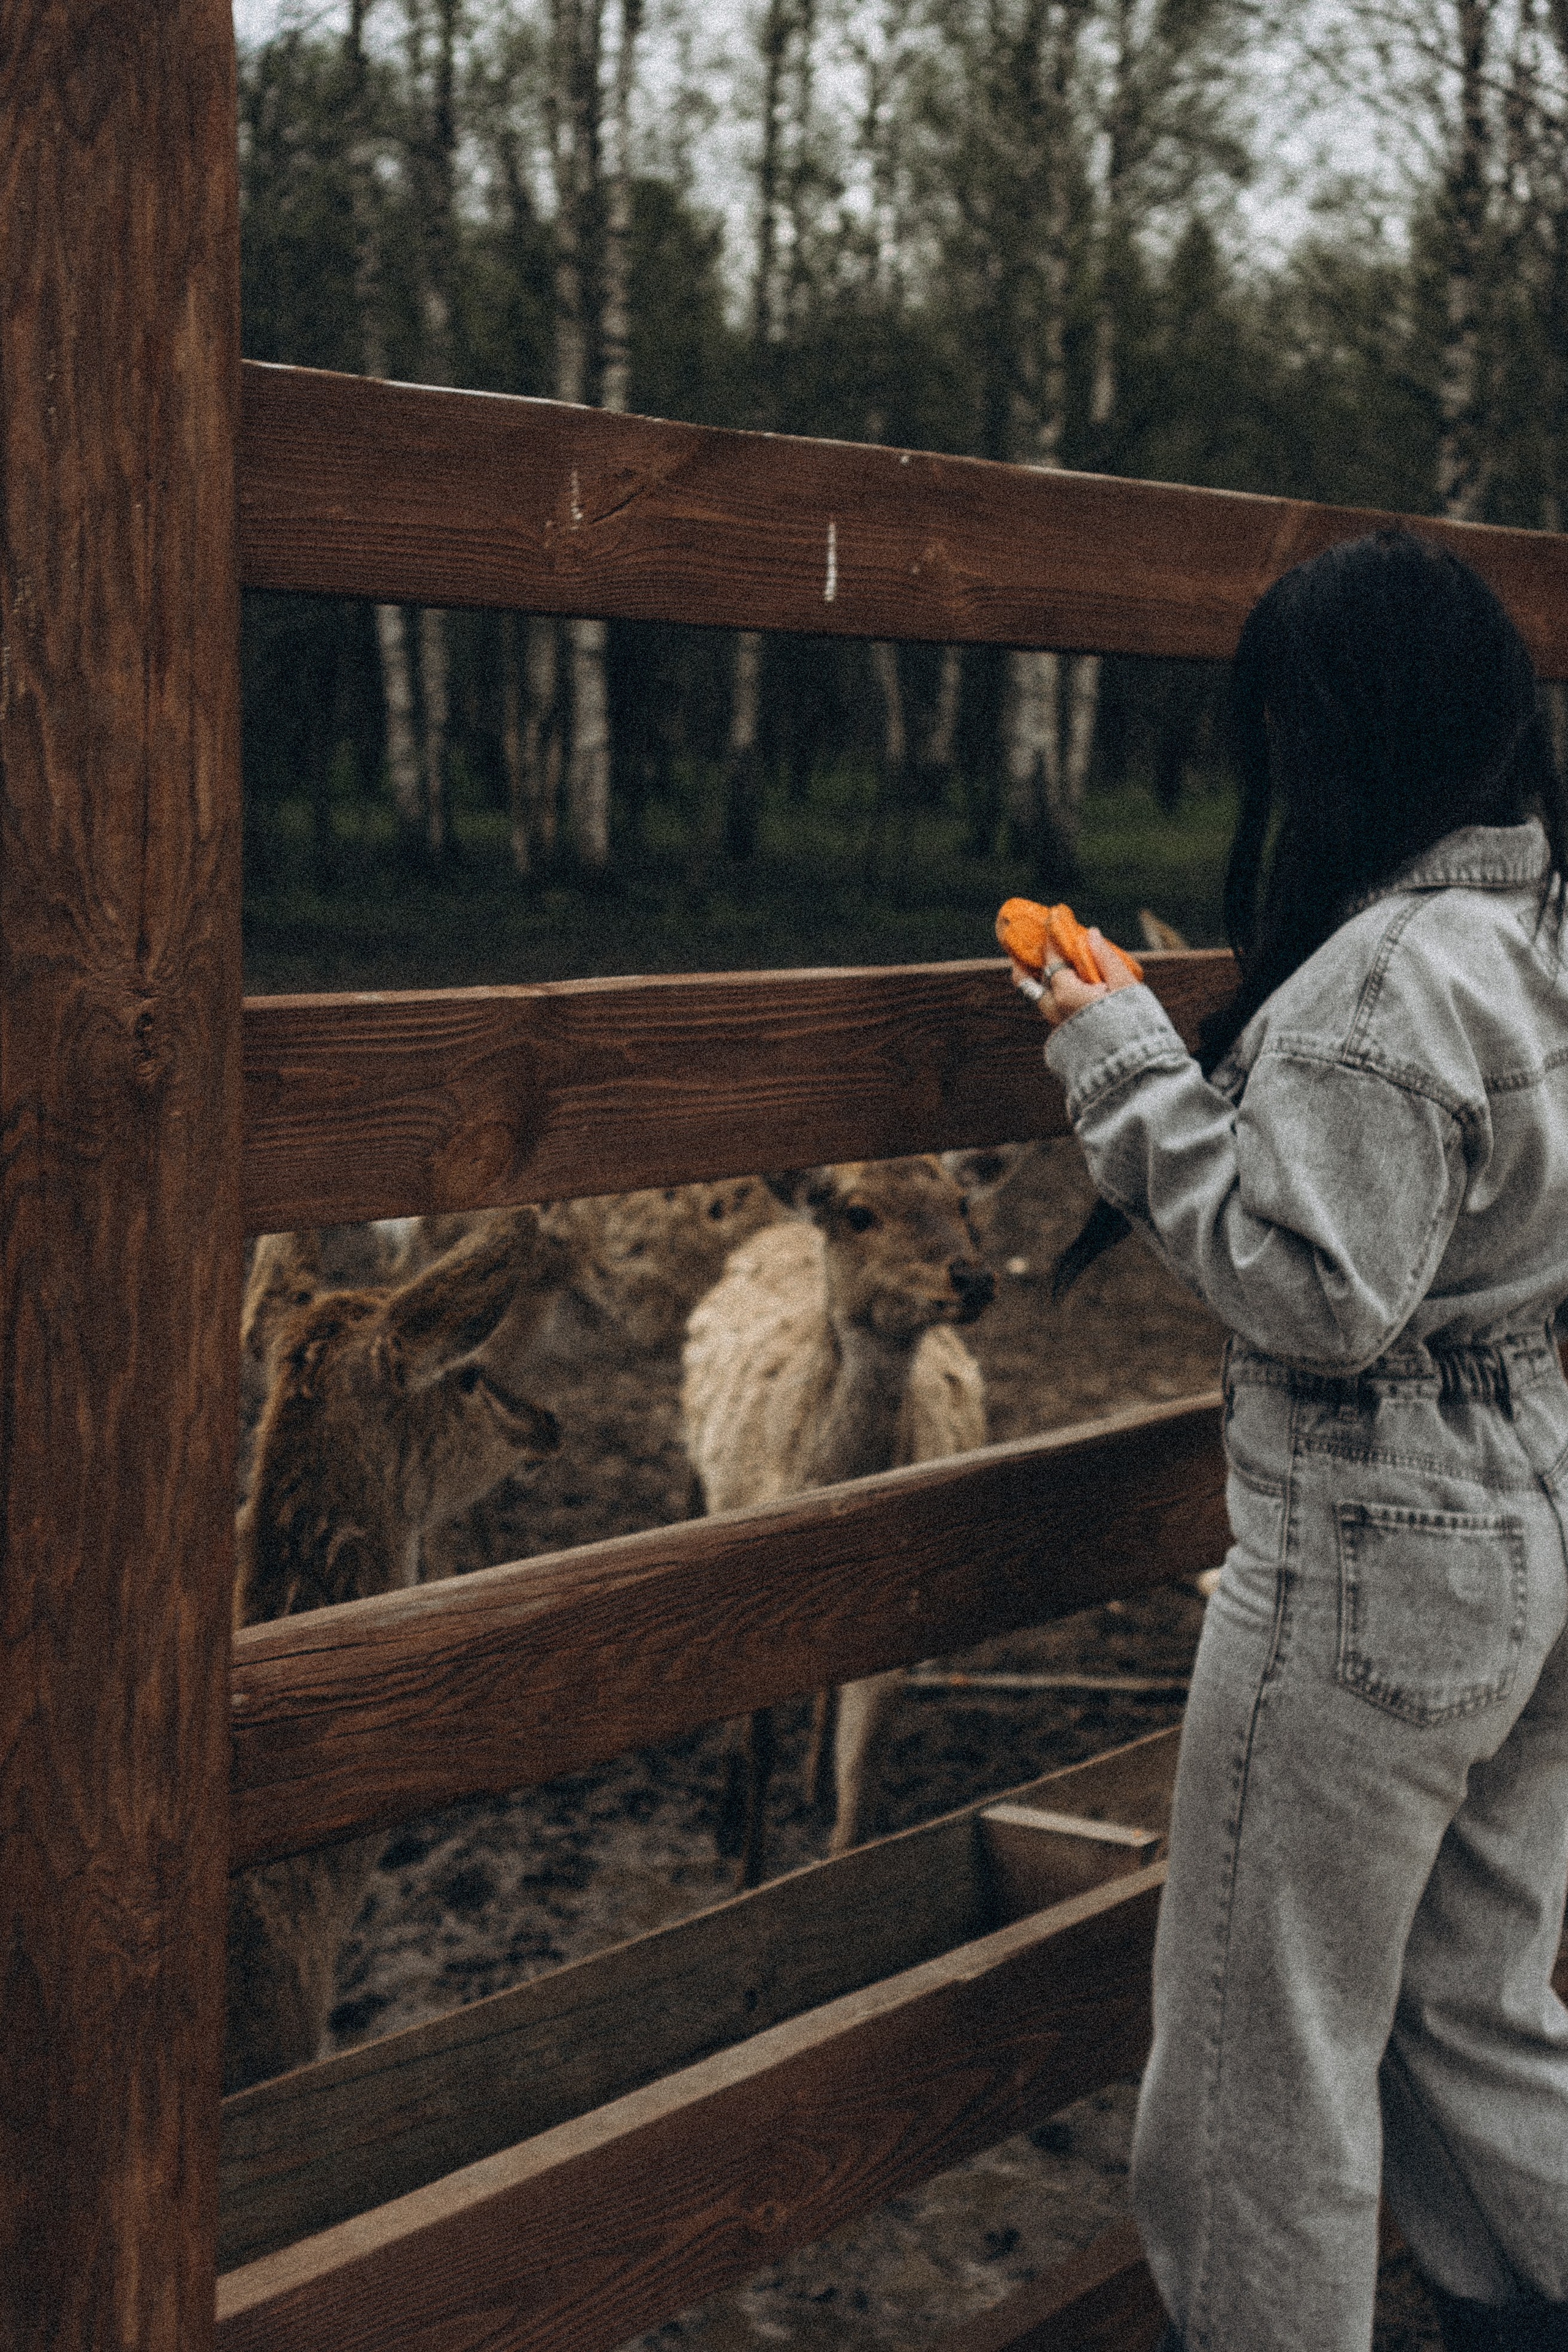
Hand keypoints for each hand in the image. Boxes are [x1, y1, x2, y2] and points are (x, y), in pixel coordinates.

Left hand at [1016, 928, 1140, 1028]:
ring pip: (1037, 997)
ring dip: (1035, 979)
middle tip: (1029, 943)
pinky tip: (1058, 985)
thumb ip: (1106, 958)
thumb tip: (1091, 934)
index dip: (1052, 937)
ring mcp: (1056, 1025)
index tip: (1053, 919)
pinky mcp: (1062, 1037)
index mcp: (1067, 994)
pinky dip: (1048, 993)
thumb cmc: (1135, 1025)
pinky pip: (1049, 1009)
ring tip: (1034, 963)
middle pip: (1031, 980)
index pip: (1052, 958)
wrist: (1132, 1067)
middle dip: (1030, 960)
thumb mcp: (1125, 986)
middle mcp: (1054, 1010)